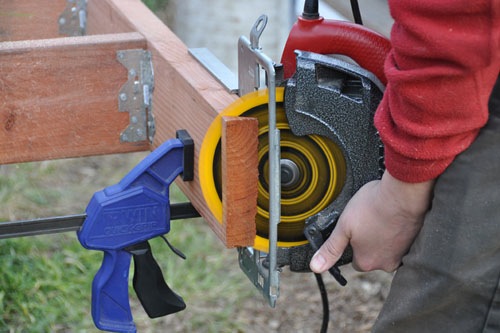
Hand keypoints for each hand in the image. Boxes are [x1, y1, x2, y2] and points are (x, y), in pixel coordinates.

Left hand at [310, 170, 433, 272]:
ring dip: (384, 237)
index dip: (353, 244)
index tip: (356, 231)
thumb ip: (330, 248)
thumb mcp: (343, 226)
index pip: (355, 260)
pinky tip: (393, 219)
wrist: (403, 193)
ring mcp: (403, 254)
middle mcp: (386, 264)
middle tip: (369, 221)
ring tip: (381, 218)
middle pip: (372, 256)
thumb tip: (316, 267)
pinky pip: (402, 242)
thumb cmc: (373, 206)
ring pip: (388, 249)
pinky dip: (398, 233)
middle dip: (370, 241)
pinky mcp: (415, 244)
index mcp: (366, 262)